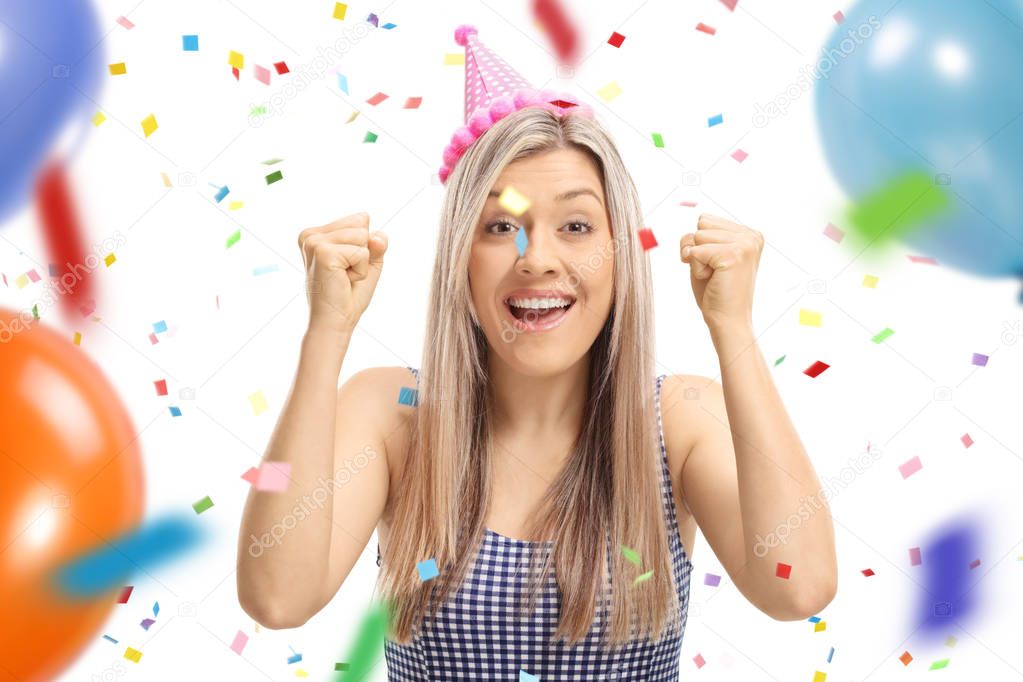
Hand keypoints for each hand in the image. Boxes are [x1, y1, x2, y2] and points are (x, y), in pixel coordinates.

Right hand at [298, 212, 387, 333]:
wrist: (336, 321)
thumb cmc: (349, 294)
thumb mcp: (369, 262)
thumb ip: (377, 243)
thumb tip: (377, 236)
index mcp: (316, 233)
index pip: (360, 219)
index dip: (364, 245)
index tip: (346, 266)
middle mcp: (311, 234)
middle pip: (362, 223)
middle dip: (363, 252)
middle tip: (345, 274)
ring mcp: (314, 242)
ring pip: (363, 236)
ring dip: (361, 263)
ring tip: (343, 277)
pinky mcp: (323, 252)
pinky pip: (362, 252)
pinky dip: (360, 270)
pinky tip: (343, 280)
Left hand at [679, 214, 762, 330]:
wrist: (728, 321)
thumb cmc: (716, 292)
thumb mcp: (708, 256)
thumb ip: (702, 235)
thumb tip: (699, 217)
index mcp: (749, 234)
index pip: (705, 220)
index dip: (700, 245)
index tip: (717, 265)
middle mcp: (751, 236)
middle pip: (701, 225)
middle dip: (698, 250)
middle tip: (715, 273)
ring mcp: (745, 244)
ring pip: (696, 236)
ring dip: (697, 261)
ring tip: (715, 277)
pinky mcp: (733, 255)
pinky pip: (694, 252)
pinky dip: (696, 269)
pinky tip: (713, 280)